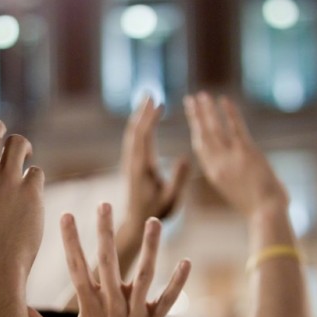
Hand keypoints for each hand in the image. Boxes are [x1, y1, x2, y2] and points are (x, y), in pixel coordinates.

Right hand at [28, 203, 189, 316]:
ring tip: (153, 222)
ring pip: (145, 275)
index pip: (77, 267)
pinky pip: (168, 299)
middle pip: (109, 262)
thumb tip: (14, 309)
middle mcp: (112, 307)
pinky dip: (178, 282)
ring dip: (151, 247)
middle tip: (105, 204)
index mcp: (88, 309)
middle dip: (106, 231)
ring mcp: (135, 314)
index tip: (66, 215)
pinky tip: (187, 261)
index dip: (70, 240)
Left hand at [122, 98, 188, 228]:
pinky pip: (135, 141)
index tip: (157, 101)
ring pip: (133, 134)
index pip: (144, 136)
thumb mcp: (171, 199)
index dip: (149, 117)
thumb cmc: (155, 213)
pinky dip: (141, 127)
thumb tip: (186, 158)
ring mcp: (131, 163)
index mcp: (142, 167)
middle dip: (142, 110)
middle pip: (135, 130)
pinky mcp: (132, 165)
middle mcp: (133, 161)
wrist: (134, 224)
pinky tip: (148, 121)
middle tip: (150, 92)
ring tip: (150, 101)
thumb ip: (178, 179)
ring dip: (140, 116)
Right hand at [183, 92, 286, 216]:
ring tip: (201, 95)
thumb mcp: (240, 193)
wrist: (266, 214)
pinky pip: (235, 127)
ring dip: (206, 110)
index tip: (193, 119)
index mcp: (215, 175)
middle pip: (202, 135)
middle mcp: (218, 164)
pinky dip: (229, 112)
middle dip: (196, 116)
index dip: (196, 132)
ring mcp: (230, 157)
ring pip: (213, 128)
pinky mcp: (245, 152)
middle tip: (190, 99)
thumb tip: (246, 172)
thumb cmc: (259, 209)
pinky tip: (224, 99)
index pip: (202, 149)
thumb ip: (236, 179)